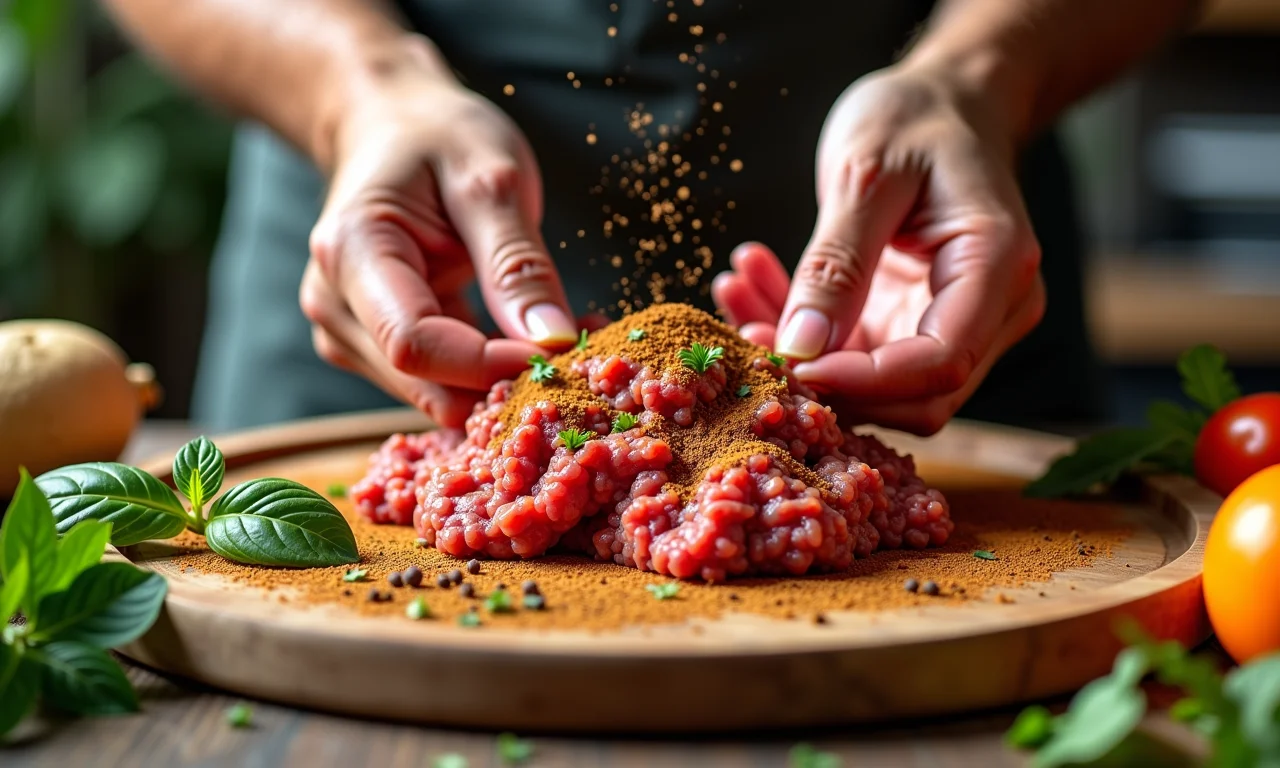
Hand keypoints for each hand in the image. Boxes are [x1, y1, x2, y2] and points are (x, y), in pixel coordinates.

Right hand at [300, 37, 578, 426]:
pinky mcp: (371, 347)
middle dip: (504, 380)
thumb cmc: (437, 136)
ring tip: (564, 336)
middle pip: (424, 383)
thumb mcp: (492, 178)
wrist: (387, 125)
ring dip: (501, 381)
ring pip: (434, 395)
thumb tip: (556, 341)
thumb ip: (519, 262)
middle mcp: (335, 305)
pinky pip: (437, 383)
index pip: (417, 345)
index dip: (491, 364)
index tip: (564, 353)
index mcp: (352, 252)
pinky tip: (532, 339)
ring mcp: (348, 332)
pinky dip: (489, 372)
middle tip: (584, 351)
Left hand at [713, 63, 1045, 434]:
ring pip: (878, 383)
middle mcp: (993, 309)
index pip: (942, 360)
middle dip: (828, 381)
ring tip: (735, 295)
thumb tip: (801, 347)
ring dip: (801, 357)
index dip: (864, 381)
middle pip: (918, 395)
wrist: (944, 101)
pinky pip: (856, 354)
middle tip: (747, 337)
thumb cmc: (915, 119)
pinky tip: (749, 286)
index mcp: (997, 265)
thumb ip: (837, 262)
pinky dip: (801, 333)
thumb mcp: (866, 174)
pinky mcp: (913, 322)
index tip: (788, 362)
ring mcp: (955, 322)